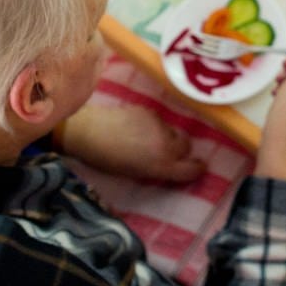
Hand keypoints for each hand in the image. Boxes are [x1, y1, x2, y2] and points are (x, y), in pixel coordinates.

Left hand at [57, 103, 203, 182]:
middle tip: (165, 153)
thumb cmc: (106, 160)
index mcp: (162, 165)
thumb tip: (171, 166)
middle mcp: (166, 145)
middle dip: (181, 151)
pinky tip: (137, 128)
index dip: (197, 169)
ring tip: (147, 139)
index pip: (193, 168)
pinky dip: (155, 126)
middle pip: (187, 147)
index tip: (196, 168)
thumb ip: (158, 170)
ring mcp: (160, 126)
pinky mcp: (151, 112)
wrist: (88, 131)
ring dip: (167, 137)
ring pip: (174, 132)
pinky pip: (161, 121)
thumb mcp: (135, 173)